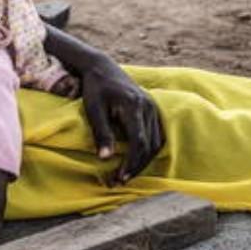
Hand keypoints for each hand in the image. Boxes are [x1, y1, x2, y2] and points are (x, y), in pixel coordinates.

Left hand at [78, 57, 164, 185]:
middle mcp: (148, 106)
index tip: (120, 178)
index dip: (131, 163)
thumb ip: (101, 133)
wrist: (102, 67)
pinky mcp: (152, 109)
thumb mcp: (93, 109)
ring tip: (126, 174)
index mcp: (134, 106)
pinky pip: (157, 135)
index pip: (138, 141)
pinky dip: (149, 150)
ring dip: (143, 161)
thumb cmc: (95, 88)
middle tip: (119, 181)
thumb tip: (105, 158)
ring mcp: (153, 107)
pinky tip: (136, 160)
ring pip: (155, 142)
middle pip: (149, 145)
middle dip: (136, 167)